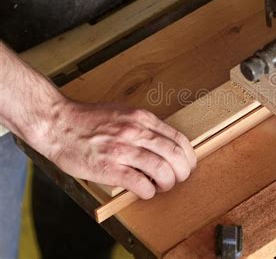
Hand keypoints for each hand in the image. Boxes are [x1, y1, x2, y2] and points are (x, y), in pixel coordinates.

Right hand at [37, 100, 196, 199]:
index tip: (188, 164)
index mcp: (141, 118)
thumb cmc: (89, 120)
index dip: (188, 155)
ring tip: (162, 186)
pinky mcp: (108, 168)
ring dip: (167, 182)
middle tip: (179, 178)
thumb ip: (144, 126)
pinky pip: (140, 184)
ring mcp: (122, 149)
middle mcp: (135, 131)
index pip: (177, 138)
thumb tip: (164, 144)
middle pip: (174, 155)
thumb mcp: (124, 113)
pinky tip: (145, 191)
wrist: (58, 124)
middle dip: (183, 171)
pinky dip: (148, 191)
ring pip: (161, 169)